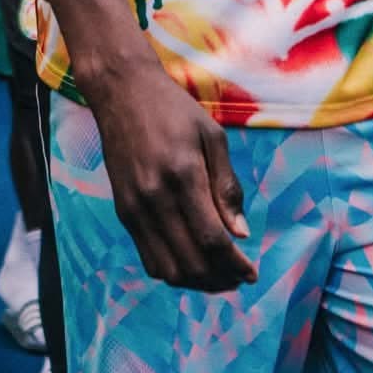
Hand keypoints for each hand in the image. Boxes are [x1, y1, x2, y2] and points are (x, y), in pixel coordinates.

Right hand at [45, 0, 254, 292]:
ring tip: (217, 276)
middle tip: (238, 277)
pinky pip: (147, 256)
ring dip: (195, 281)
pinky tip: (190, 261)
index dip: (235, 265)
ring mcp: (134, 207)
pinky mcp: (122, 210)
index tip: (252, 273)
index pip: (212, 239)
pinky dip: (172, 270)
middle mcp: (154, 197)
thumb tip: (240, 233)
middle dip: (220, 278)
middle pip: (191, 261)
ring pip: (167, 268)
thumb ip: (227, 186)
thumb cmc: (173, 108)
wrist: (121, 91)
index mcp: (183, 174)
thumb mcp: (212, 137)